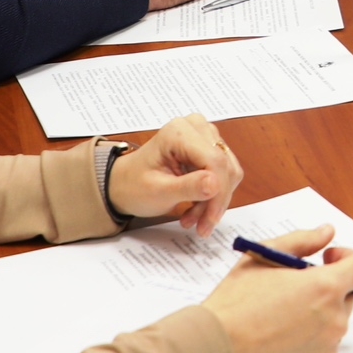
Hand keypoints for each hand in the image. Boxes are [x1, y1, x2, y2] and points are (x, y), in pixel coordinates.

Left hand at [108, 116, 242, 235]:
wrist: (124, 184)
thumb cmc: (134, 185)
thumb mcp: (158, 192)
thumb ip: (187, 187)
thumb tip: (215, 184)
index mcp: (179, 132)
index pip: (214, 160)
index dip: (219, 192)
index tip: (211, 219)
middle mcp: (195, 127)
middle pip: (224, 166)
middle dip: (216, 200)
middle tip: (202, 225)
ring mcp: (204, 135)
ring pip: (228, 171)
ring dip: (215, 200)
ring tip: (193, 218)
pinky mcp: (209, 147)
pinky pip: (224, 173)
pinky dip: (213, 195)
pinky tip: (195, 208)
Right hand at [200, 225, 352, 352]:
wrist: (215, 350)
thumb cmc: (235, 302)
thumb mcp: (264, 256)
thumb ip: (302, 240)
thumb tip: (327, 233)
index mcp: (325, 287)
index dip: (348, 257)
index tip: (325, 259)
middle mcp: (334, 319)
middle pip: (349, 294)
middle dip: (328, 286)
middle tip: (293, 287)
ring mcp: (327, 347)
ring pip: (334, 320)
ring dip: (318, 312)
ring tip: (280, 313)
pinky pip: (322, 345)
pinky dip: (308, 337)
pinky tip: (278, 335)